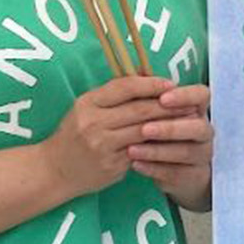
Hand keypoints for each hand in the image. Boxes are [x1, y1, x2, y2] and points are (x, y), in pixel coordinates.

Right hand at [40, 76, 174, 200]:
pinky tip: (174, 140)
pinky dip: (160, 144)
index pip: (125, 87)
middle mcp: (93, 122)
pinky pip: (142, 151)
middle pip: (139, 109)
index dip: (151, 84)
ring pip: (144, 130)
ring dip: (169, 125)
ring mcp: (102, 145)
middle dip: (168, 105)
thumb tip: (146, 73)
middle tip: (189, 102)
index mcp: (88, 103)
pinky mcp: (111, 165)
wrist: (54, 170)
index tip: (171, 84)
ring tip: (187, 119)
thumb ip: (114, 94)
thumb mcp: (88, 108)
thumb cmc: (76, 134)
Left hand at [131, 83, 213, 211]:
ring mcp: (202, 155)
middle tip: (145, 129)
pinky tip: (135, 165)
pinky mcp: (193, 176)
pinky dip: (155, 169)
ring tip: (132, 150)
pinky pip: (176, 173)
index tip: (163, 98)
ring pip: (186, 152)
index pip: (202, 96)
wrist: (173, 170)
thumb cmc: (161, 134)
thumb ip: (150, 97)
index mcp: (197, 109)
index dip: (185, 96)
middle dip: (171, 128)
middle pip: (198, 127)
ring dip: (158, 151)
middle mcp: (204, 131)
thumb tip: (136, 71)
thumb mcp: (156, 114)